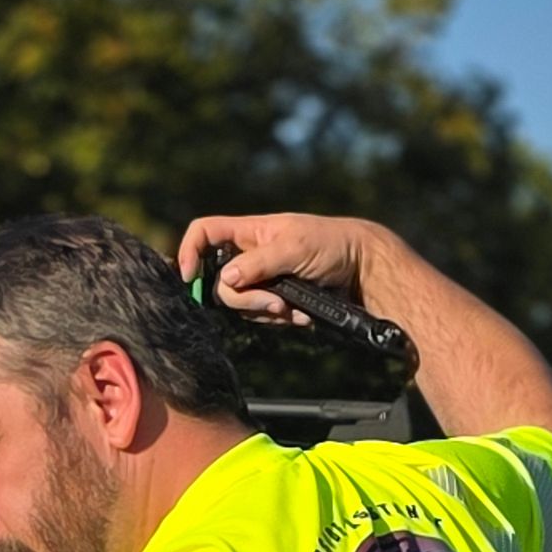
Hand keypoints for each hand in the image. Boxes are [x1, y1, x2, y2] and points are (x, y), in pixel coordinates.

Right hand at [173, 211, 384, 324]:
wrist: (361, 270)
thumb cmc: (331, 244)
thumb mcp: (294, 248)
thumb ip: (258, 263)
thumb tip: (226, 279)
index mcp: (249, 232)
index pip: (204, 233)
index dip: (189, 251)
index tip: (190, 277)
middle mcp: (248, 256)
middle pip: (219, 282)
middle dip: (245, 298)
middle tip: (274, 302)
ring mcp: (260, 280)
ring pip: (240, 305)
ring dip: (266, 311)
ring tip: (294, 307)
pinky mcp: (274, 301)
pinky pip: (261, 317)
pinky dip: (281, 319)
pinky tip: (301, 313)